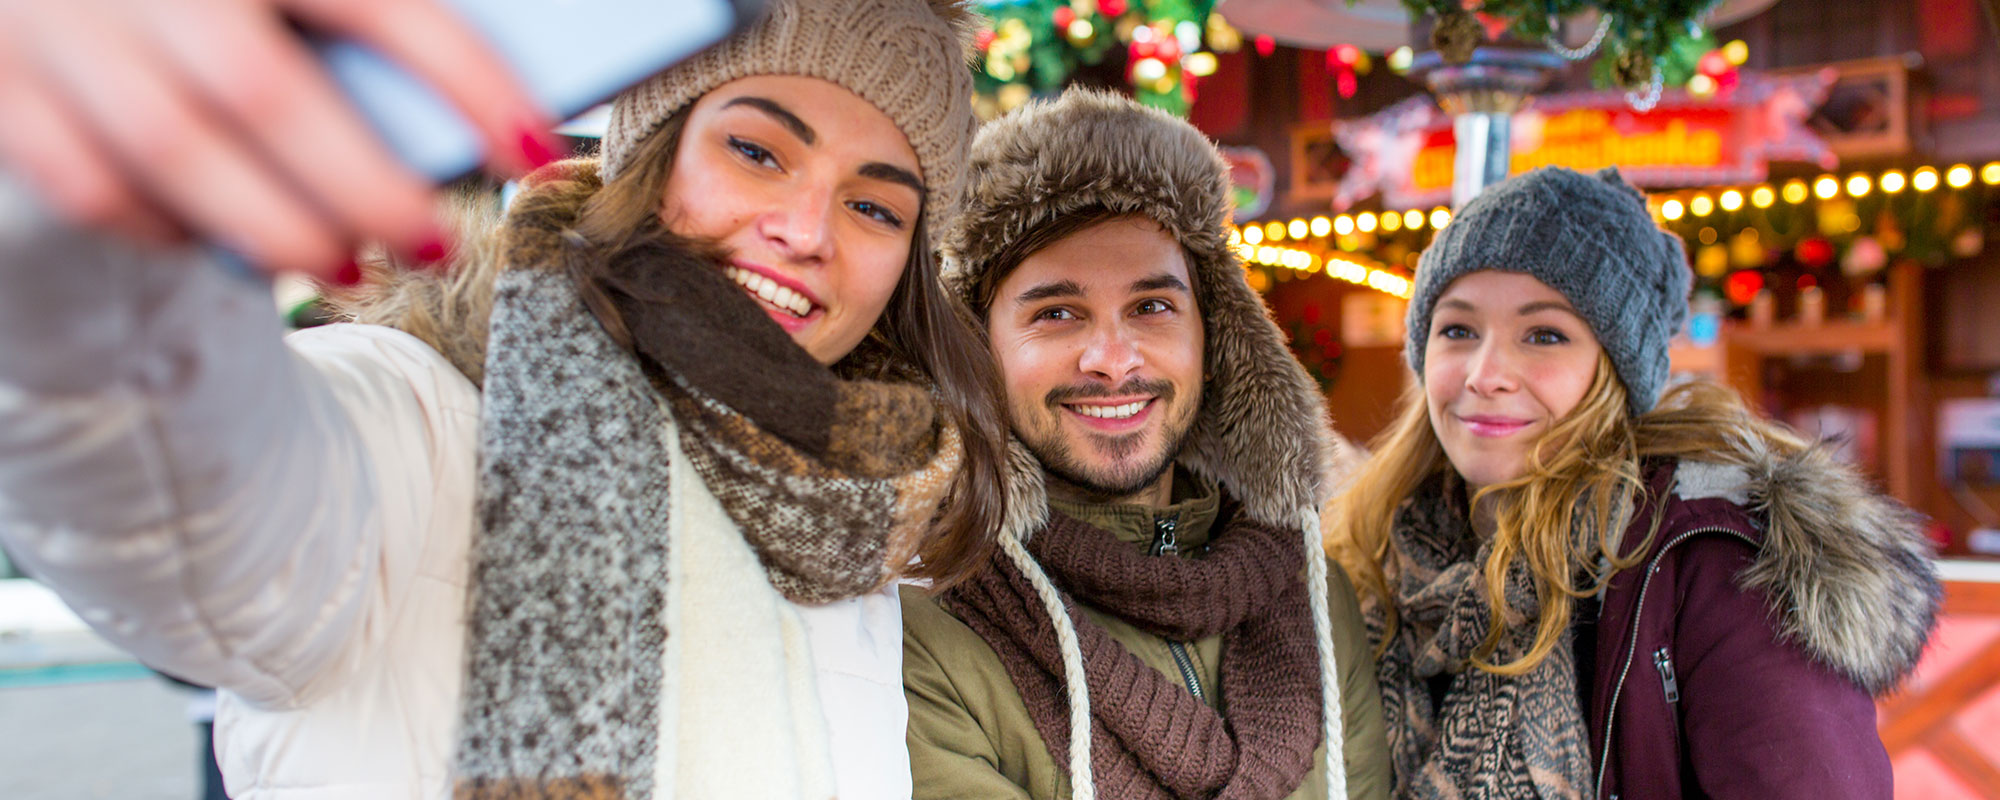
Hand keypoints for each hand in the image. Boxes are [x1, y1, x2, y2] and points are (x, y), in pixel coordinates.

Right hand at [0, 0, 558, 277]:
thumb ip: (366, 15)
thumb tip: (492, 105)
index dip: (467, 77)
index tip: (535, 146)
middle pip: (266, 94)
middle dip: (365, 187)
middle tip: (435, 243)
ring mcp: (53, 21)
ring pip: (171, 151)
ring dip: (274, 228)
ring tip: (349, 266)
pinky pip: (83, 179)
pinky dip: (164, 228)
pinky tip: (220, 241)